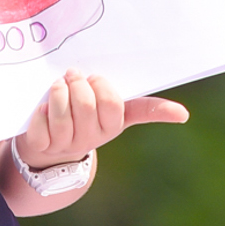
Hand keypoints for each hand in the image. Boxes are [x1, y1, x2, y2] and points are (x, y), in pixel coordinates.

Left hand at [18, 69, 188, 168]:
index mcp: (112, 126)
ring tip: (58, 86)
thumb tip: (184, 114)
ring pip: (62, 113)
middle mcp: (91, 138)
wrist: (51, 149)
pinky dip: (40, 112)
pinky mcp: (40, 147)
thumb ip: (145, 107)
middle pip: (86, 104)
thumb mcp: (116, 112)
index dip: (101, 87)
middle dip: (77, 83)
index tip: (95, 79)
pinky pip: (40, 124)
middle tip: (72, 76)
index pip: (113, 105)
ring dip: (57, 93)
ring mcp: (65, 145)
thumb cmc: (86, 119)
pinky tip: (43, 109)